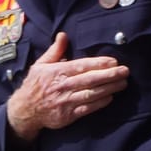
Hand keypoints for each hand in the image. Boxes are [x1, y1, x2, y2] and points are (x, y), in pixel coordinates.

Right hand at [5, 33, 128, 138]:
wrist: (25, 110)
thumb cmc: (35, 85)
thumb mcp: (41, 64)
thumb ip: (55, 51)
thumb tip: (63, 35)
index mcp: (57, 72)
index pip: (82, 66)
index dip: (99, 63)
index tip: (113, 61)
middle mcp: (63, 86)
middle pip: (90, 80)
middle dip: (109, 75)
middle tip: (125, 71)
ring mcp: (66, 102)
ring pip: (91, 94)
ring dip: (109, 89)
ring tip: (123, 83)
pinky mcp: (68, 115)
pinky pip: (87, 109)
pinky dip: (99, 104)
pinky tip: (110, 98)